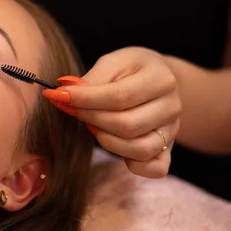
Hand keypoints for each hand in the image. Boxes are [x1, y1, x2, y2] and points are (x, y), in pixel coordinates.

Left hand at [42, 47, 181, 177]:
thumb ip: (93, 78)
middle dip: (91, 119)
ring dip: (106, 141)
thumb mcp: (113, 62)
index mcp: (160, 79)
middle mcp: (171, 107)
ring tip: (93, 125)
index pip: (119, 97)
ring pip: (138, 148)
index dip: (84, 100)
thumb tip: (65, 91)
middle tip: (73, 109)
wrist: (157, 78)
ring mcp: (172, 131)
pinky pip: (154, 168)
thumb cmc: (130, 69)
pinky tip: (115, 147)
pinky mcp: (168, 149)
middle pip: (127, 125)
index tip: (58, 96)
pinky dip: (134, 165)